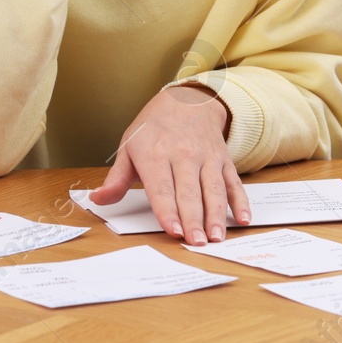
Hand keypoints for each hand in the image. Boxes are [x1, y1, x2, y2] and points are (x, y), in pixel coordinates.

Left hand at [89, 84, 250, 244]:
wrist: (186, 100)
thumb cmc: (153, 128)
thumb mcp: (129, 146)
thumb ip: (117, 178)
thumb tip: (98, 199)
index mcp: (155, 155)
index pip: (162, 187)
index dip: (167, 210)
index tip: (173, 231)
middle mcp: (184, 155)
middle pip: (189, 192)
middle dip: (193, 219)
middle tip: (196, 243)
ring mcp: (207, 158)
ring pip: (214, 189)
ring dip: (216, 215)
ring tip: (216, 237)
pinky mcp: (224, 161)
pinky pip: (234, 183)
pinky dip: (241, 201)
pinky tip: (243, 219)